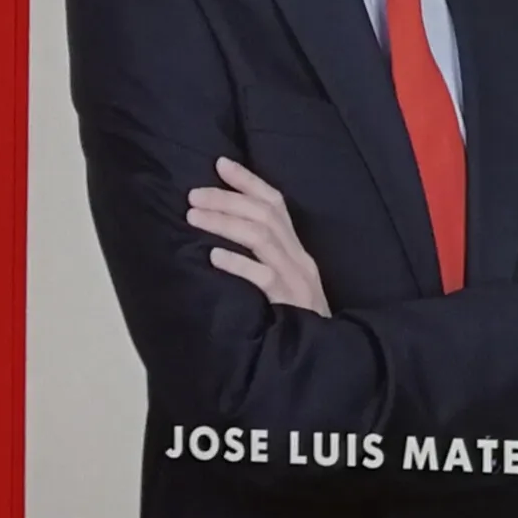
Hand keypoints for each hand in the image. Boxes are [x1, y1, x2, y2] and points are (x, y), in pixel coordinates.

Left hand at [189, 158, 329, 312]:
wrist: (323, 353)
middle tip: (194, 194)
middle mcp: (299, 259)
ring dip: (226, 223)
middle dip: (228, 199)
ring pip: (262, 238)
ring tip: (194, 216)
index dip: (249, 181)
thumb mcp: (285, 282)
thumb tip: (226, 235)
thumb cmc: (295, 319)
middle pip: (266, 216)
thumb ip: (264, 259)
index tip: (220, 163)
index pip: (276, 204)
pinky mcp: (288, 302)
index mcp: (297, 251)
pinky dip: (237, 264)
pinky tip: (214, 256)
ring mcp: (295, 279)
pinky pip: (262, 277)